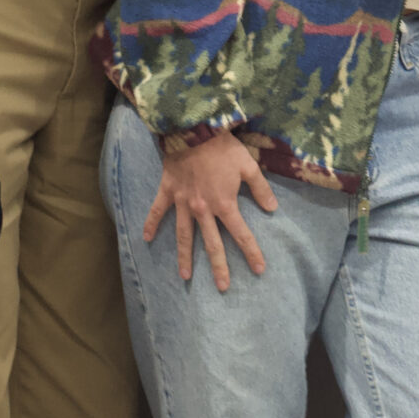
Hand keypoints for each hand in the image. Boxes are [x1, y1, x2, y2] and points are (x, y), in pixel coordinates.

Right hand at [142, 127, 278, 290]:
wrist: (193, 130)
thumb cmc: (223, 147)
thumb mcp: (248, 165)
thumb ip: (260, 188)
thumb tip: (272, 209)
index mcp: (224, 204)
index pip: (241, 234)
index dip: (251, 252)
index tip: (259, 269)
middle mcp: (202, 210)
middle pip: (212, 243)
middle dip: (219, 267)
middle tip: (223, 287)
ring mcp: (183, 203)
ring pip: (184, 235)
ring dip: (185, 257)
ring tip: (185, 277)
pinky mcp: (168, 192)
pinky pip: (157, 211)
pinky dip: (151, 224)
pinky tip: (146, 239)